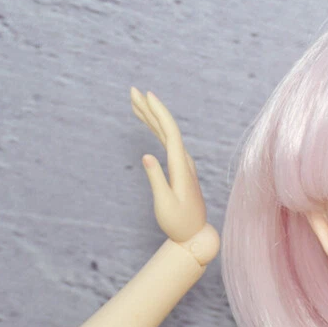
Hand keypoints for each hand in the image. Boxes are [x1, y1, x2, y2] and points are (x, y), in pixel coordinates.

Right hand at [131, 87, 209, 245]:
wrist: (195, 235)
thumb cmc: (179, 223)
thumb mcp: (165, 204)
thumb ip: (156, 179)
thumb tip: (146, 155)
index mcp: (181, 168)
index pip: (171, 133)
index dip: (159, 113)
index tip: (147, 96)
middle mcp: (185, 163)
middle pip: (168, 128)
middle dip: (150, 109)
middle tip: (132, 91)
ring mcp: (184, 165)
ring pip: (167, 134)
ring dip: (151, 117)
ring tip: (134, 102)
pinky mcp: (181, 169)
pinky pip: (168, 143)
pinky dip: (157, 131)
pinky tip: (148, 123)